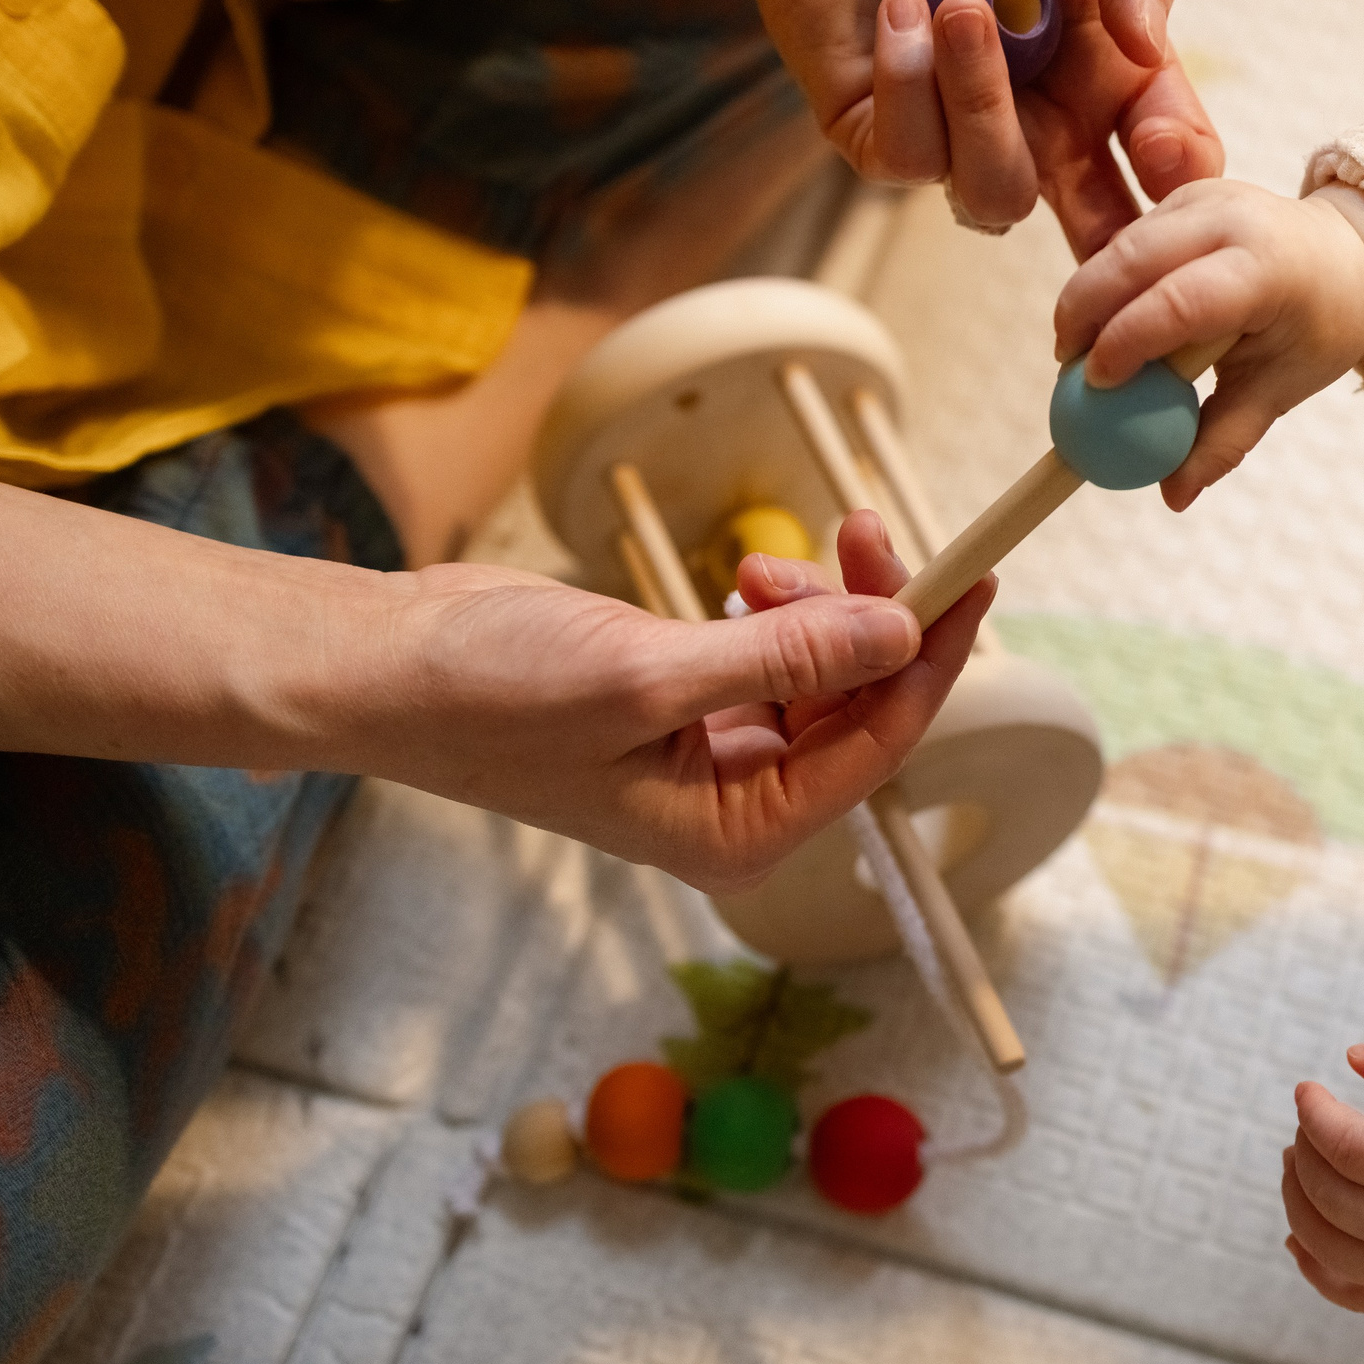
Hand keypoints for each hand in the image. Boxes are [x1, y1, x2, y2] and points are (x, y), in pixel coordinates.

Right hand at [366, 510, 987, 888]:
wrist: (388, 666)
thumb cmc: (492, 696)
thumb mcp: (652, 676)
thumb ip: (786, 660)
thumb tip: (900, 634)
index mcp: (739, 835)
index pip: (875, 745)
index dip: (931, 660)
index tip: (975, 579)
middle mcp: (737, 806)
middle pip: (858, 706)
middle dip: (870, 618)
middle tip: (863, 529)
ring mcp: (711, 756)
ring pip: (820, 674)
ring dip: (815, 607)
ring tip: (756, 565)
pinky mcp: (685, 703)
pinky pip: (773, 656)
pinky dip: (776, 609)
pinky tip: (741, 579)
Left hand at [743, 0, 1221, 254]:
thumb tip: (1152, 46)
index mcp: (1102, 61)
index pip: (1161, 143)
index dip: (1175, 164)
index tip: (1161, 147)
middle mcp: (1040, 112)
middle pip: (1094, 216)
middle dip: (1109, 232)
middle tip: (1111, 220)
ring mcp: (958, 130)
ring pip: (997, 193)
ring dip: (984, 107)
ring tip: (961, 7)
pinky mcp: (879, 133)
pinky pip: (912, 157)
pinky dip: (910, 82)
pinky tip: (900, 6)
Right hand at [1055, 179, 1363, 508]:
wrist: (1346, 257)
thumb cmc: (1316, 328)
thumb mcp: (1281, 388)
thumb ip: (1225, 440)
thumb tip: (1173, 496)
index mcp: (1267, 269)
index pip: (1181, 302)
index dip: (1128, 341)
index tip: (1094, 385)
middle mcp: (1233, 219)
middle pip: (1133, 258)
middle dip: (1083, 312)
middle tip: (1064, 369)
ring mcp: (1204, 198)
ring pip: (1120, 245)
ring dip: (1089, 298)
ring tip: (1082, 353)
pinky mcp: (1182, 194)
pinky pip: (1128, 239)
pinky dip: (1108, 281)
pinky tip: (1112, 320)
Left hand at [1280, 1033, 1363, 1315]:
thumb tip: (1351, 1059)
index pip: (1347, 1147)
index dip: (1314, 1112)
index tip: (1308, 1089)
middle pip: (1328, 1194)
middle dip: (1305, 1148)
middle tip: (1312, 1120)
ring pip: (1326, 1246)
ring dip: (1298, 1200)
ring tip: (1301, 1162)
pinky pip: (1351, 1295)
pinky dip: (1315, 1267)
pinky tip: (1300, 1236)